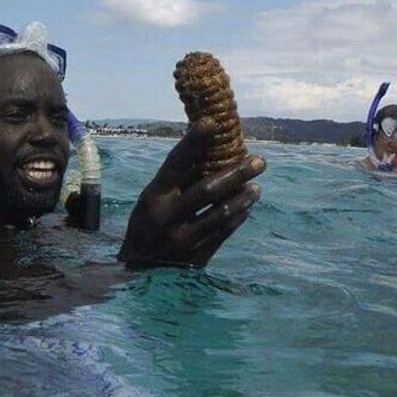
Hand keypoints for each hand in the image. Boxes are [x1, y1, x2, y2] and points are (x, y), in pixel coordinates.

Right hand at [119, 118, 264, 267]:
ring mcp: (181, 239)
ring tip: (256, 187)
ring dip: (242, 197)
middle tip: (259, 160)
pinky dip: (237, 218)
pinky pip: (222, 234)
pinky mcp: (194, 258)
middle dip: (236, 172)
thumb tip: (209, 151)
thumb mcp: (152, 202)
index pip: (175, 163)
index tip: (212, 123)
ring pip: (219, 213)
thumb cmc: (148, 227)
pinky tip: (246, 208)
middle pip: (206, 189)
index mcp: (153, 196)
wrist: (138, 274)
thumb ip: (176, 182)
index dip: (193, 142)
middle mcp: (166, 216)